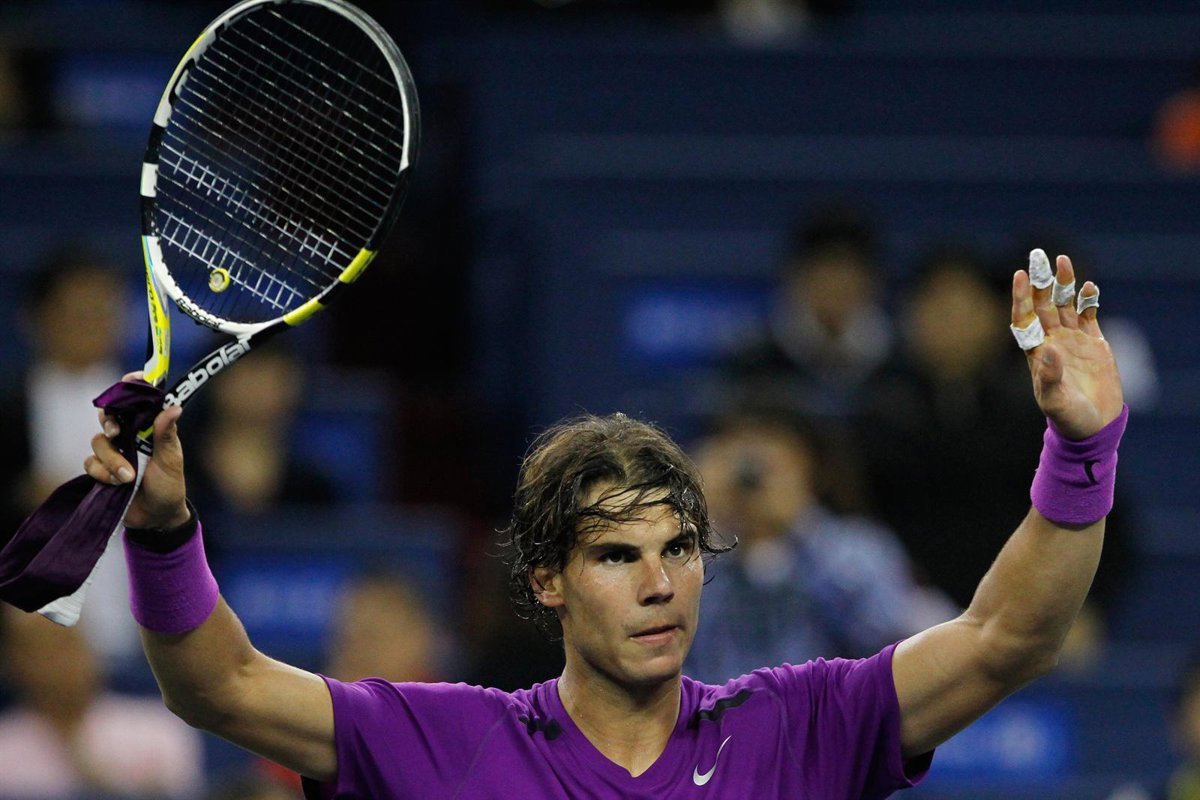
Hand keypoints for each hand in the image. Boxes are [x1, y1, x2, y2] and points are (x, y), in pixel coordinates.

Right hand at [84, 374, 189, 529]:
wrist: (156, 517)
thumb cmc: (169, 486)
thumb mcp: (171, 460)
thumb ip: (166, 434)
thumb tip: (174, 406)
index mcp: (149, 428)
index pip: (137, 400)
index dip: (132, 386)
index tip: (131, 378)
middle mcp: (129, 435)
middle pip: (108, 414)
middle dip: (108, 420)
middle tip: (115, 431)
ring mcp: (114, 451)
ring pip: (98, 441)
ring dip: (112, 460)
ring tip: (129, 477)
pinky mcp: (101, 469)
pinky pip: (91, 462)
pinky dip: (103, 473)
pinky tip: (118, 484)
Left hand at [1012, 254, 1123, 438]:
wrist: (1093, 426)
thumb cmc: (1067, 418)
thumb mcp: (1054, 401)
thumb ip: (1049, 377)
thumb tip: (1048, 350)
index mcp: (1036, 352)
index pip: (1024, 318)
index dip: (1020, 297)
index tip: (1018, 276)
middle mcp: (1051, 341)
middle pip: (1043, 305)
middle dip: (1041, 282)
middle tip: (1038, 256)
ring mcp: (1072, 341)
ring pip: (1065, 305)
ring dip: (1064, 283)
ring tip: (1062, 260)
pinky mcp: (1094, 344)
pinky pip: (1088, 315)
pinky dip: (1088, 301)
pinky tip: (1088, 287)